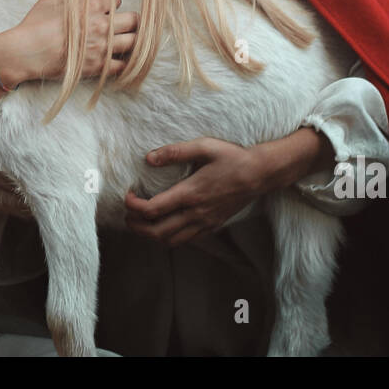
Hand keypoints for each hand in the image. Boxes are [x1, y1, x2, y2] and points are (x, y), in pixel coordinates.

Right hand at [5, 0, 138, 82]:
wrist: (27, 52)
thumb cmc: (35, 24)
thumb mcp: (52, 0)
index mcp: (91, 6)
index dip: (113, 3)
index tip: (108, 8)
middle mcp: (101, 25)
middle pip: (133, 20)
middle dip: (131, 20)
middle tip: (126, 24)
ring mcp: (101, 47)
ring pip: (133, 42)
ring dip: (132, 40)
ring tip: (127, 40)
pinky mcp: (97, 67)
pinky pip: (122, 66)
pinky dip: (124, 63)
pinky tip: (120, 59)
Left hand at [123, 137, 270, 246]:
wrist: (260, 174)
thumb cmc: (232, 158)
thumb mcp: (204, 146)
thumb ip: (175, 151)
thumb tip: (149, 158)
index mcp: (190, 193)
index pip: (152, 210)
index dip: (133, 206)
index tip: (128, 196)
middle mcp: (196, 213)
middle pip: (156, 232)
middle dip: (136, 226)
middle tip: (127, 215)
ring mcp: (205, 222)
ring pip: (171, 241)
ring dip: (151, 235)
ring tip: (142, 223)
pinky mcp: (213, 226)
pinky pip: (186, 240)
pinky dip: (170, 237)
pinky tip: (166, 225)